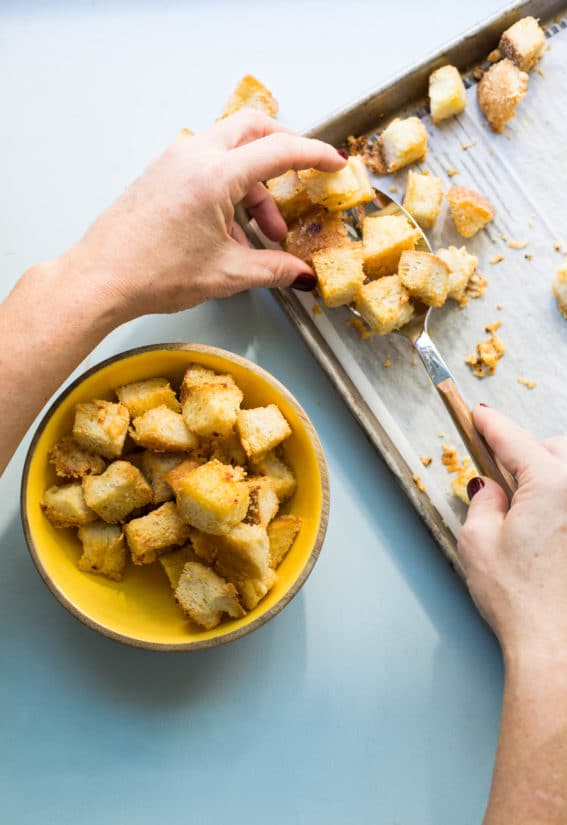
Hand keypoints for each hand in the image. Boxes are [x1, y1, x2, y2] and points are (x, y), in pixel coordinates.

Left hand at [60, 110, 344, 320]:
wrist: (100, 279)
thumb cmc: (152, 273)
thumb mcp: (226, 274)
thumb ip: (273, 269)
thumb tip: (301, 274)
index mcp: (214, 175)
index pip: (279, 151)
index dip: (315, 155)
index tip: (335, 162)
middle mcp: (193, 156)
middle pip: (252, 129)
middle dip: (284, 148)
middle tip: (303, 173)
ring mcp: (173, 161)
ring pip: (229, 151)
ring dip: (253, 185)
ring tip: (263, 234)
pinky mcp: (161, 174)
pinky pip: (205, 167)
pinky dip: (228, 190)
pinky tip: (231, 234)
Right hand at [458, 405, 566, 662]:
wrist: (559, 651)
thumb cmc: (520, 602)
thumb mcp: (478, 542)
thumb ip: (484, 501)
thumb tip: (491, 487)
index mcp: (552, 485)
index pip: (514, 440)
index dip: (491, 424)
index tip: (479, 414)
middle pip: (554, 449)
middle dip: (527, 453)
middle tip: (502, 478)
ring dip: (550, 476)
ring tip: (529, 508)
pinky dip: (560, 503)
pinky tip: (549, 529)